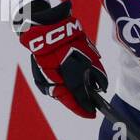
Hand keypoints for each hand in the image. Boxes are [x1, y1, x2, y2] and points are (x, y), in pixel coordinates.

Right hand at [17, 0, 107, 117]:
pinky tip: (69, 84)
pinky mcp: (39, 72)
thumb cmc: (68, 38)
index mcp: (63, 75)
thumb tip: (101, 87)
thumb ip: (95, 72)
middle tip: (89, 105)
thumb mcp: (87, 54)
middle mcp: (50, 79)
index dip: (83, 108)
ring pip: (59, 91)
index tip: (91, 114)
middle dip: (78, 100)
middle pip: (66, 96)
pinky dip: (62, 85)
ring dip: (70, 93)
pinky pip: (52, 84)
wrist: (45, 25)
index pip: (74, 97)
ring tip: (81, 94)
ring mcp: (43, 76)